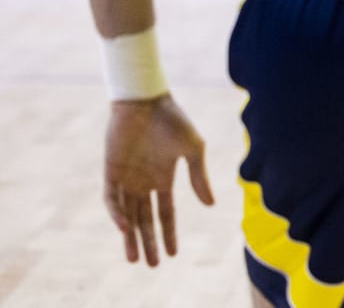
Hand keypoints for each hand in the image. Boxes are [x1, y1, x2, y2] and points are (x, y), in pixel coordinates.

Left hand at [103, 96, 213, 266]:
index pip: (166, 213)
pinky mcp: (110, 171)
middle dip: (148, 243)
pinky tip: (124, 227)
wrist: (146, 99)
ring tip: (134, 258)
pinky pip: (111, 199)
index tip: (173, 255)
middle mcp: (144, 183)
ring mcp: (126, 178)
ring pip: (127, 216)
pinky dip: (116, 214)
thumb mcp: (193, 149)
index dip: (169, 234)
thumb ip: (199, 177)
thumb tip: (211, 206)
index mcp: (164, 178)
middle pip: (145, 220)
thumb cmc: (174, 120)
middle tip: (151, 266)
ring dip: (130, 237)